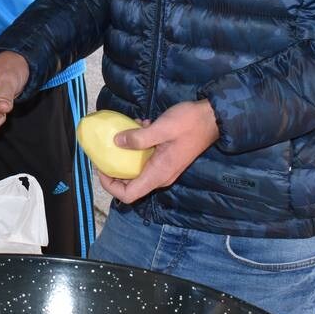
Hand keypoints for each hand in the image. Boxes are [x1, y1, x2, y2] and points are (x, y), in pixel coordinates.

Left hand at [97, 100, 218, 202]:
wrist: (213, 118)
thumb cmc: (189, 123)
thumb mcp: (162, 128)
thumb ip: (139, 137)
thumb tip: (116, 141)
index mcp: (158, 174)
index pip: (128, 195)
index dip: (110, 185)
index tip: (101, 167)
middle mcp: (160, 176)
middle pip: (130, 185)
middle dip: (114, 170)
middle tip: (104, 151)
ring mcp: (164, 168)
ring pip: (136, 171)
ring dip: (126, 155)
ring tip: (122, 134)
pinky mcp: (166, 158)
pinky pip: (146, 159)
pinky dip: (138, 147)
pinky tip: (139, 127)